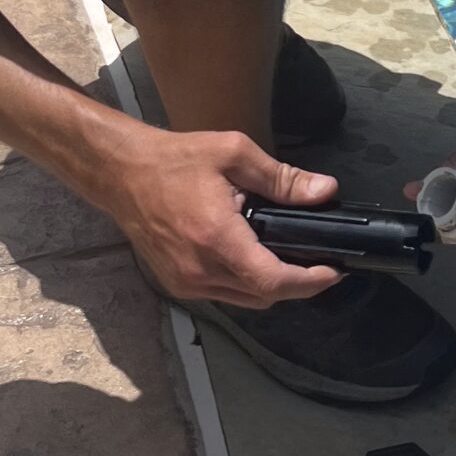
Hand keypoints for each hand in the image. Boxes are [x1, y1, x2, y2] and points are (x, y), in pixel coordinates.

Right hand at [97, 125, 341, 309]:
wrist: (122, 173)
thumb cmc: (175, 160)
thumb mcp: (233, 155)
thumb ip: (281, 179)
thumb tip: (325, 191)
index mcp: (216, 239)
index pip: (273, 280)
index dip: (309, 282)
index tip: (333, 271)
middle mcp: (200, 270)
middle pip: (264, 296)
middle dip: (297, 285)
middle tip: (319, 263)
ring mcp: (186, 282)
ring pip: (245, 300)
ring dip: (271, 287)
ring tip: (292, 262)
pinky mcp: (177, 285)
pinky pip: (224, 295)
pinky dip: (246, 285)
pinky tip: (255, 261)